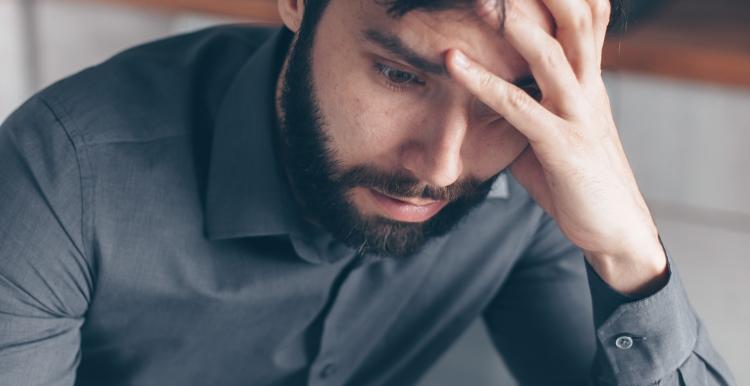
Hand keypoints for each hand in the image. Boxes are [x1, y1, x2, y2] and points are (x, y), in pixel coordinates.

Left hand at [446, 0, 666, 294]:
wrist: (614, 230)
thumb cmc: (577, 180)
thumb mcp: (550, 133)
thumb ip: (525, 108)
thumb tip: (488, 97)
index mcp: (587, 81)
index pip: (583, 19)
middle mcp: (588, 88)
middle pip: (575, 20)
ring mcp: (577, 115)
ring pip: (551, 54)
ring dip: (514, 23)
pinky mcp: (562, 146)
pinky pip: (518, 106)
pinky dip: (481, 81)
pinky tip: (451, 62)